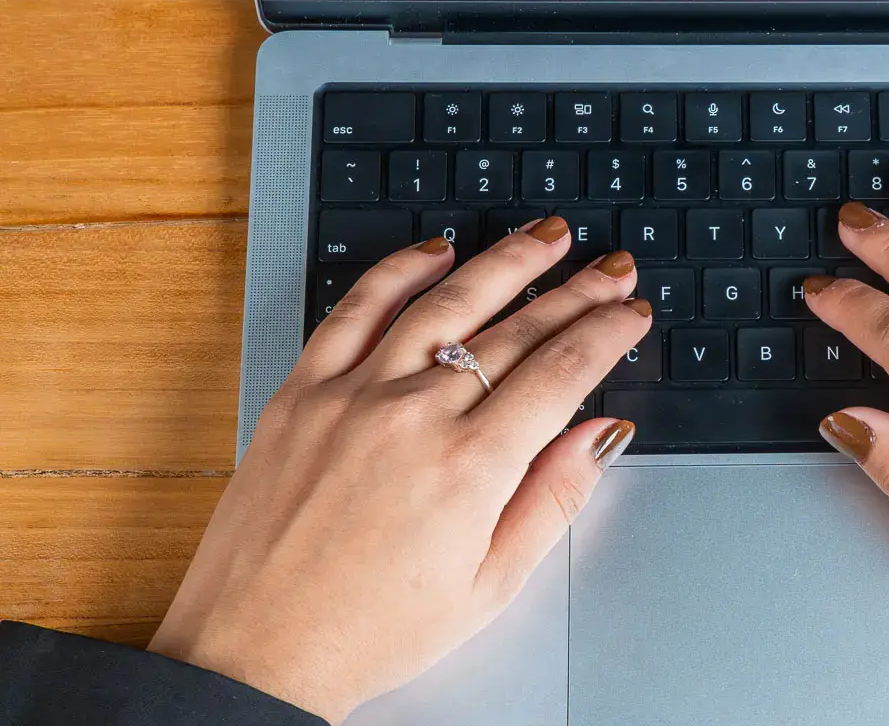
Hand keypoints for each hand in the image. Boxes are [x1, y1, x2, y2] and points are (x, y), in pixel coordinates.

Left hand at [147, 221, 647, 722]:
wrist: (257, 652)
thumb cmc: (373, 631)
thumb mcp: (491, 584)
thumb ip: (555, 498)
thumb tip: (602, 434)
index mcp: (470, 469)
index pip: (562, 372)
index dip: (607, 332)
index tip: (632, 311)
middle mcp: (414, 417)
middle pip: (517, 330)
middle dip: (576, 292)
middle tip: (611, 268)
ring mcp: (353, 396)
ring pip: (446, 303)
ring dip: (505, 261)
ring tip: (547, 236)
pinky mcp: (301, 392)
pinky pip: (355, 309)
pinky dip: (399, 271)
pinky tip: (436, 250)